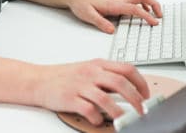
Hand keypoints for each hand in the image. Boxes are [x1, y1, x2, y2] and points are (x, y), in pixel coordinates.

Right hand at [33, 59, 149, 124]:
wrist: (39, 80)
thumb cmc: (64, 76)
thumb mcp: (88, 69)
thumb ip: (107, 75)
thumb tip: (130, 88)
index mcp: (98, 64)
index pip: (127, 69)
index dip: (141, 83)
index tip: (147, 95)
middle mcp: (91, 73)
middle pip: (121, 83)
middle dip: (136, 99)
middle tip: (142, 111)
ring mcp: (80, 85)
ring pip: (106, 98)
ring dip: (118, 112)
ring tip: (123, 120)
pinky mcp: (70, 99)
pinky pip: (88, 109)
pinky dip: (97, 117)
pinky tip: (98, 120)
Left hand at [68, 0, 161, 33]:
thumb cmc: (80, 3)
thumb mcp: (87, 15)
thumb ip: (100, 22)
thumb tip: (111, 30)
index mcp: (113, 4)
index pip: (134, 8)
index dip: (146, 15)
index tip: (154, 22)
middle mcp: (118, 0)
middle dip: (154, 4)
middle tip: (160, 15)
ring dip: (150, 3)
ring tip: (155, 14)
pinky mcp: (116, 1)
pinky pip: (133, 0)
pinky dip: (142, 5)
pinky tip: (140, 12)